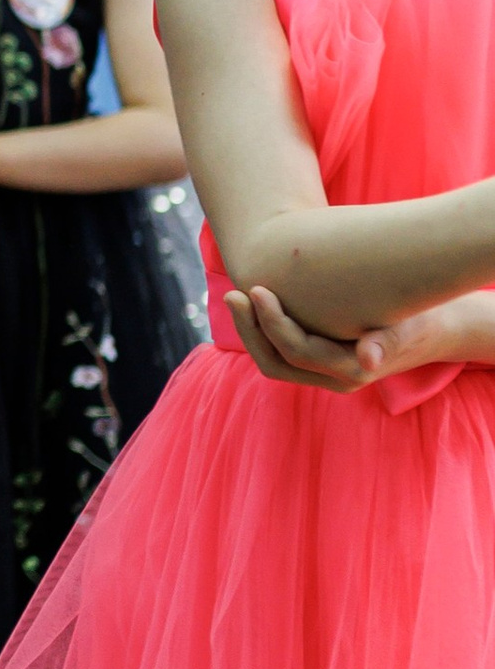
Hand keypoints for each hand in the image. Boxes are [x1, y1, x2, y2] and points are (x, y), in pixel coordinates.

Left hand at [228, 281, 494, 389]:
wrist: (434, 329)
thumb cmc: (421, 320)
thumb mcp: (409, 327)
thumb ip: (388, 342)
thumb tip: (369, 360)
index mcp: (349, 372)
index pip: (296, 352)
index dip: (272, 322)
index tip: (256, 289)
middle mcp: (332, 378)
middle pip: (274, 362)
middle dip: (250, 329)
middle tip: (234, 294)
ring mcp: (323, 372)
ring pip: (273, 359)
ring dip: (251, 330)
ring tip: (236, 296)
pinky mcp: (319, 359)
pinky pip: (281, 350)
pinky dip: (263, 329)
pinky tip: (253, 302)